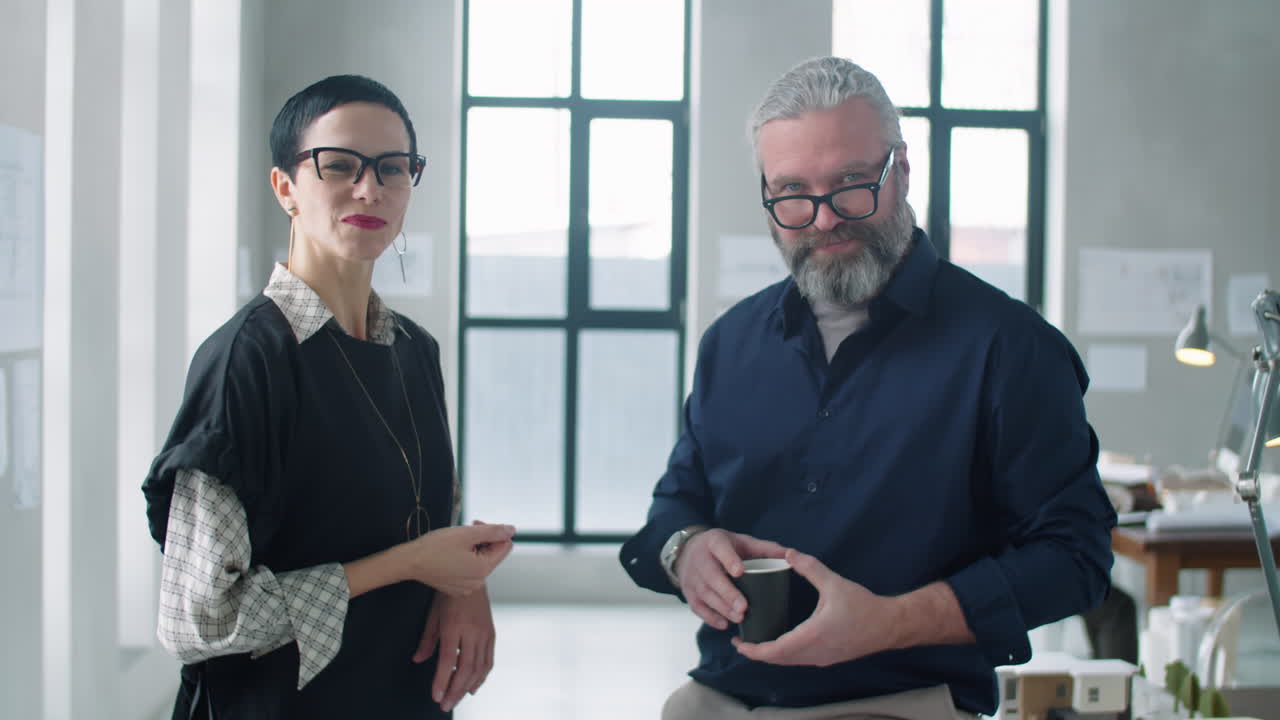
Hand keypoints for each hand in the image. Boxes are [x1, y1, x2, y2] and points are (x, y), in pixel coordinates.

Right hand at [403, 522, 514, 595]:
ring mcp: (467, 587)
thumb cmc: (435, 546)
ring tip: (455, 543)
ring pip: (481, 561)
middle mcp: (478, 582)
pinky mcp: (457, 587)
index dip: (494, 532)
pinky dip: (464, 559)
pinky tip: (450, 554)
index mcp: (483, 570)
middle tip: (465, 530)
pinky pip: (469, 570)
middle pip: (493, 554)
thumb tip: (512, 530)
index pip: (504, 546)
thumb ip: (493, 531)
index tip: (475, 525)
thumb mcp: (467, 533)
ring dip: (473, 548)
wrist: (409, 562)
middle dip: (483, 540)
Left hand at [414, 586, 495, 712]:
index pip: (448, 660)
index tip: (436, 696)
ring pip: (479, 668)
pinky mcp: (491, 634)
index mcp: (454, 625)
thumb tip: (418, 659)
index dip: (442, 680)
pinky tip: (473, 686)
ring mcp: (484, 633)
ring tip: (456, 699)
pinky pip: (488, 660)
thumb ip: (427, 640)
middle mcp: (472, 631)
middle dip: (454, 691)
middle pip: (465, 669)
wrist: (472, 577)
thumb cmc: (449, 593)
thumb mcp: (432, 615)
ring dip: (467, 687)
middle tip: (445, 705)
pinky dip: (482, 677)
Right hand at [676, 528, 786, 630]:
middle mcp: (700, 559)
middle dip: (727, 593)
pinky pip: (697, 607)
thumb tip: (791, 555)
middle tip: (744, 608)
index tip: (740, 572)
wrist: (688, 551)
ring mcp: (692, 577)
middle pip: (712, 577)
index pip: (720, 549)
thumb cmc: (723, 548)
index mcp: (714, 542)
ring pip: (705, 594)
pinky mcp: (688, 592)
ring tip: (739, 618)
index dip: (729, 560)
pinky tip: (724, 624)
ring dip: (721, 608)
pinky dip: (710, 617)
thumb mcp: (741, 541)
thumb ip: (765, 548)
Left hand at [731, 548, 899, 665]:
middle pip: (778, 660)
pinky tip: (779, 641)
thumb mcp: (834, 583)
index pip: (775, 651)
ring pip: (788, 662)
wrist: (889, 625)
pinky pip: (799, 660)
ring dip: (770, 654)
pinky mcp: (828, 658)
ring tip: (755, 640)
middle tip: (740, 639)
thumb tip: (788, 552)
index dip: (753, 650)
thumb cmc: (863, 605)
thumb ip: (810, 567)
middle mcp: (814, 653)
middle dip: (757, 652)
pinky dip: (784, 654)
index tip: (738, 642)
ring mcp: (822, 658)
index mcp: (812, 636)